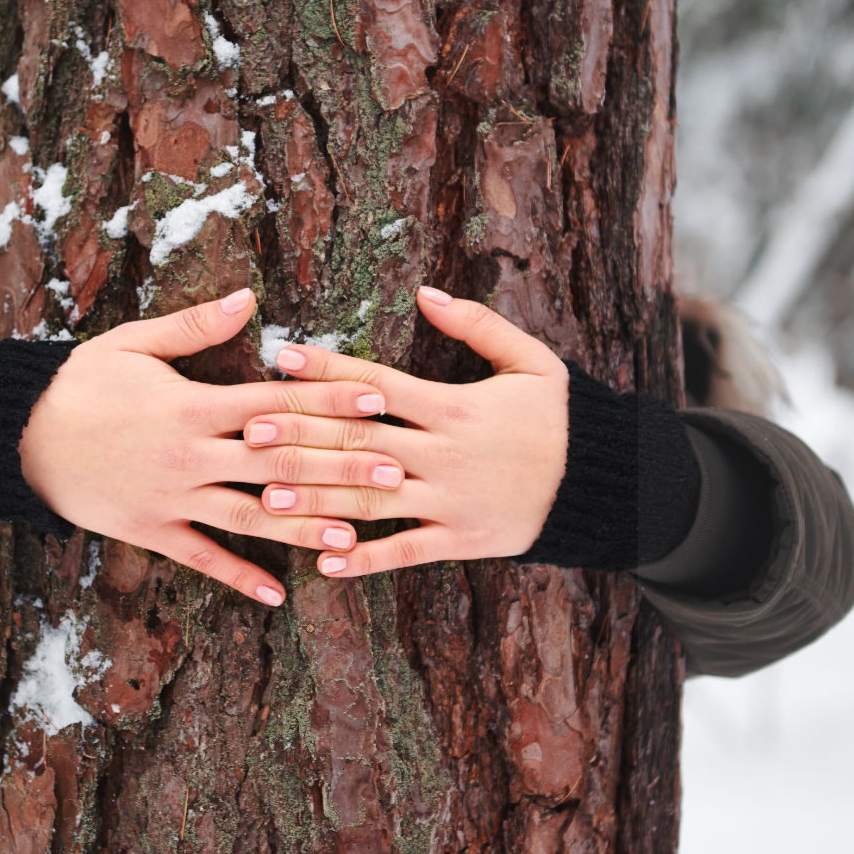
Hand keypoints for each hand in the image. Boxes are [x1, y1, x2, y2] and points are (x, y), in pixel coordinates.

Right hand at [17, 288, 409, 605]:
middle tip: (394, 473)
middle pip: (279, 462)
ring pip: (252, 516)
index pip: (276, 401)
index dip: (330, 399)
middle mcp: (190, 455)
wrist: (15, 436)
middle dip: (339, 466)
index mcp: (192, 404)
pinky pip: (203, 559)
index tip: (378, 399)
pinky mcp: (151, 531)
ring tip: (355, 535)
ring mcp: (171, 498)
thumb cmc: (79, 383)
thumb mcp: (133, 343)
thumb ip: (196, 327)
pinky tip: (279, 593)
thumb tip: (251, 299)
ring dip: (305, 526)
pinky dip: (241, 577)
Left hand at [242, 286, 570, 577]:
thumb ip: (478, 325)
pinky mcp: (460, 540)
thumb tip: (425, 292)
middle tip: (248, 431)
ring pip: (371, 500)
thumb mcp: (531, 361)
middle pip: (360, 444)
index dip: (329, 370)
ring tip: (265, 498)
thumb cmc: (562, 418)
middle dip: (303, 438)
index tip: (283, 358)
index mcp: (456, 407)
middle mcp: (445, 454)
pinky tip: (321, 561)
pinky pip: (405, 552)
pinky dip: (364, 559)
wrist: (605, 485)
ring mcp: (450, 501)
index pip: (379, 385)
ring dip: (316, 500)